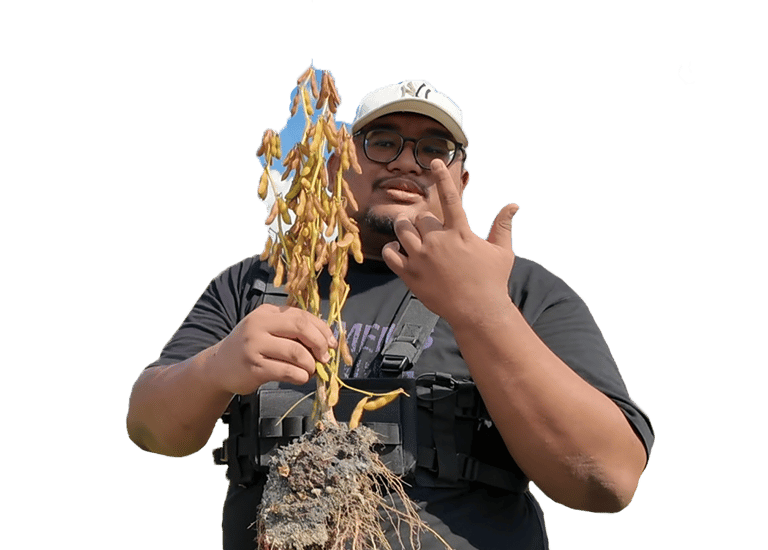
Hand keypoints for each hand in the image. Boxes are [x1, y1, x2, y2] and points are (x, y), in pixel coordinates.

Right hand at [208, 304, 337, 394]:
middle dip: (319, 344)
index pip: (302, 316)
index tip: (332, 343)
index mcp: (266, 312)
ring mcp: (255, 346)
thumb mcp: (267, 330)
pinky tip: (300, 377)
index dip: (322, 330)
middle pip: (301, 328)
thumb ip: (292, 331)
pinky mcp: (254, 368)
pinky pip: (287, 371)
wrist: (219, 366)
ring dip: (310, 364)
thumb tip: (326, 341)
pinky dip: (300, 376)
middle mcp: (259, 325)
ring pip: (296, 352)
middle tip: (325, 357)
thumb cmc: (249, 347)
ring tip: (310, 370)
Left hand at [381, 159, 519, 326]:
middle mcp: (438, 241)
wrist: (478, 312)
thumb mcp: (502, 252)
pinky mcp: (410, 274)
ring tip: (409, 233)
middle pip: (420, 216)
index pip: (449, 197)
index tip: (434, 162)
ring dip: (404, 228)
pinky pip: (390, 253)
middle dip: (424, 221)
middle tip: (429, 232)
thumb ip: (502, 225)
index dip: (442, 177)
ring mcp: (422, 257)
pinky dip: (391, 248)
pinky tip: (397, 249)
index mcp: (460, 232)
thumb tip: (513, 204)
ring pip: (402, 230)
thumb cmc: (492, 281)